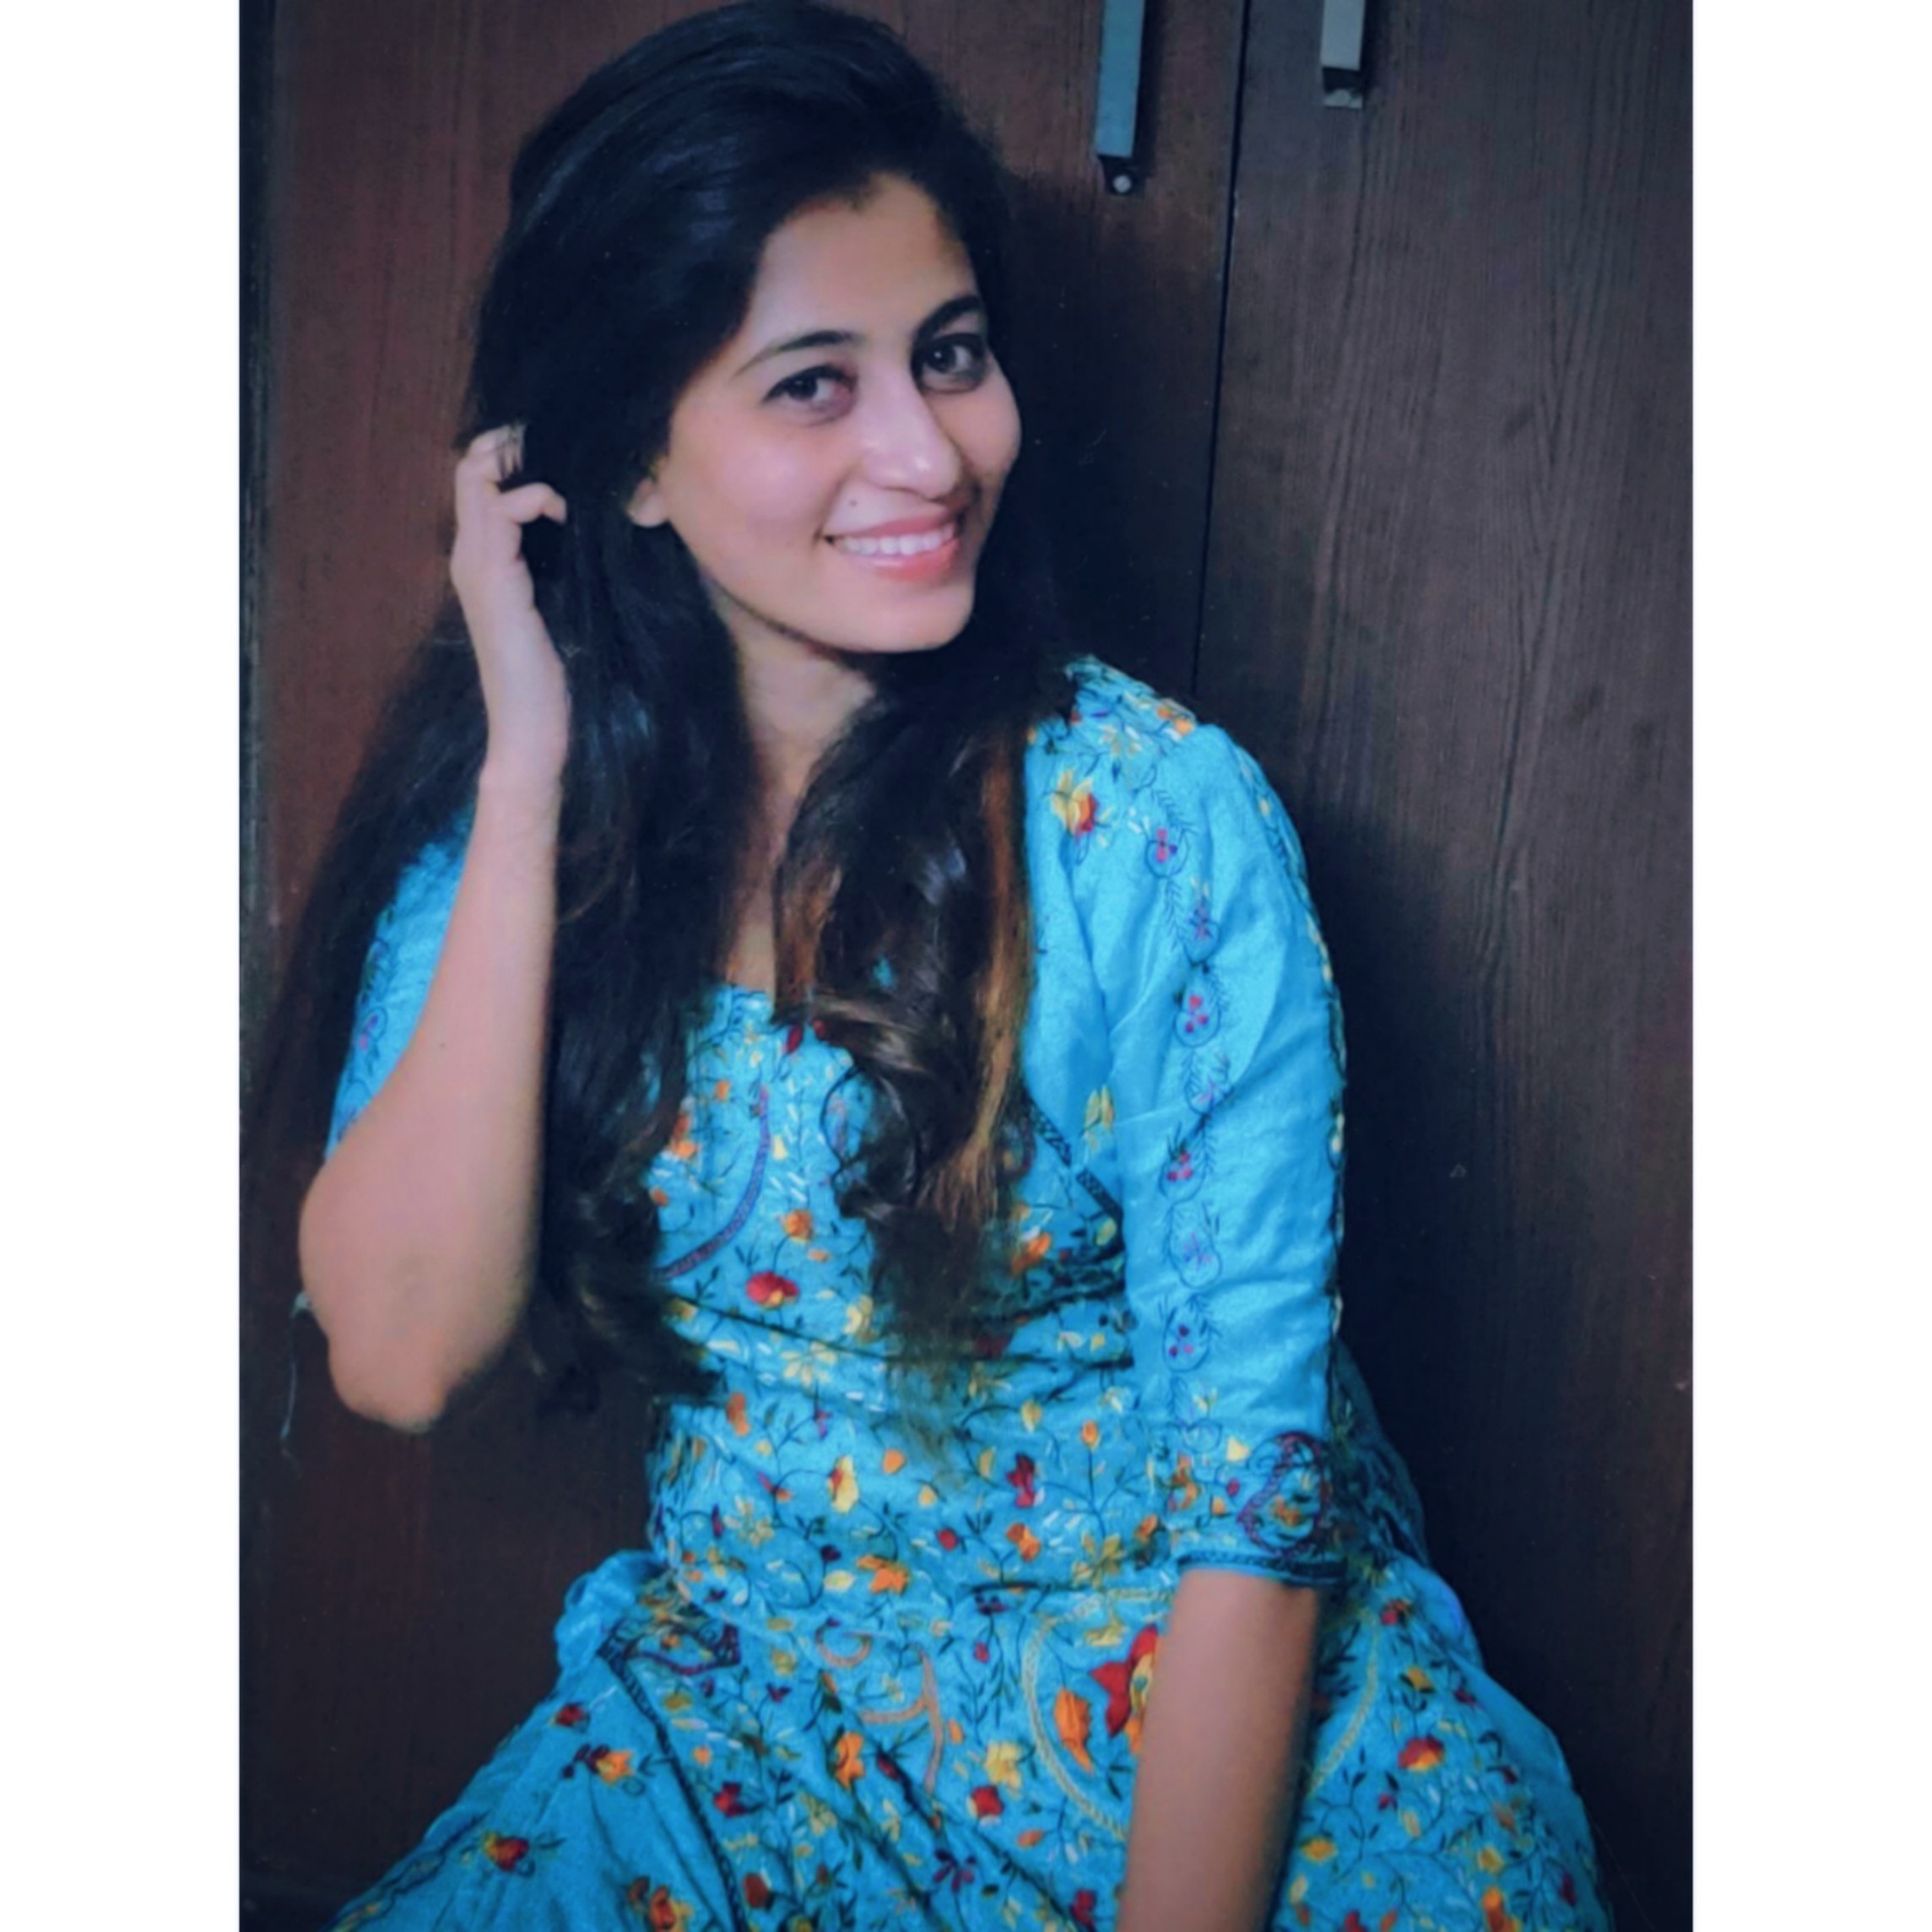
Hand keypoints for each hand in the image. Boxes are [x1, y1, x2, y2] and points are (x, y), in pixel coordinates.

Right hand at [449, 426, 571, 792]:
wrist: (534, 732)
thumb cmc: (557, 678)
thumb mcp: (566, 604)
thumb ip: (565, 563)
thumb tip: (605, 522)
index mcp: (484, 558)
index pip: (480, 475)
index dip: (517, 453)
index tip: (570, 463)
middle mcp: (470, 554)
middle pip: (471, 461)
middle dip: (518, 444)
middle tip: (569, 458)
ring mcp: (475, 566)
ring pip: (477, 473)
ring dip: (528, 464)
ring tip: (570, 486)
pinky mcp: (492, 581)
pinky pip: (502, 509)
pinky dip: (538, 496)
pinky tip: (567, 513)